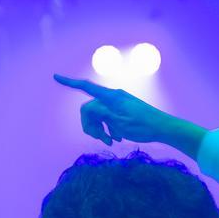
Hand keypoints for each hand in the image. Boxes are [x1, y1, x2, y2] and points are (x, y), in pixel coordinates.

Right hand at [54, 74, 179, 146]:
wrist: (162, 128)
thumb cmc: (143, 125)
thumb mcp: (119, 121)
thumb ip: (101, 112)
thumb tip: (87, 108)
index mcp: (111, 97)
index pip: (86, 86)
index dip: (69, 82)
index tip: (55, 76)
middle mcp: (113, 97)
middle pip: (90, 108)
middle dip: (91, 125)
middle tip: (101, 140)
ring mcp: (117, 103)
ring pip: (98, 115)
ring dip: (100, 129)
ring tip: (110, 142)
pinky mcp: (122, 111)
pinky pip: (107, 118)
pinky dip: (108, 129)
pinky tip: (116, 139)